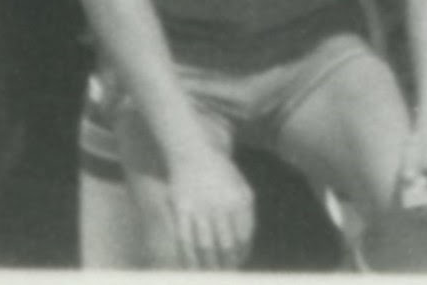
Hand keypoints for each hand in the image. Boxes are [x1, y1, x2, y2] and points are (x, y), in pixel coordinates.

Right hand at [164, 144, 255, 268]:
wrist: (194, 152)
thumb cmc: (220, 172)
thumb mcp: (241, 186)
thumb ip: (245, 213)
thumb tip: (244, 243)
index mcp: (240, 200)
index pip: (244, 236)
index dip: (241, 254)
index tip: (239, 263)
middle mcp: (221, 205)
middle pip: (226, 245)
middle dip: (226, 263)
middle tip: (225, 273)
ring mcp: (200, 208)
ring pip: (205, 246)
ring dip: (208, 265)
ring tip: (210, 274)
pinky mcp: (181, 210)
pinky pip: (185, 240)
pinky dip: (189, 258)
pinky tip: (192, 267)